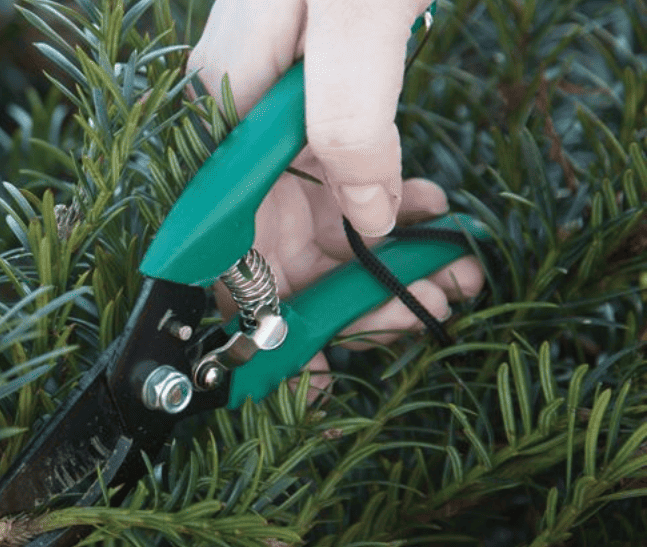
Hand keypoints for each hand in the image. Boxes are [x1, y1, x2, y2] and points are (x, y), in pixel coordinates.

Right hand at [190, 0, 483, 393]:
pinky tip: (430, 209)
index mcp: (220, 111)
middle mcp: (231, 122)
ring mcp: (270, 114)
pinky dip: (386, 202)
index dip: (267, 321)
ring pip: (315, 215)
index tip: (305, 385)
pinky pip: (339, 175)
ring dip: (383, 251)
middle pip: (277, 241)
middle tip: (433, 308)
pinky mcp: (309, 100)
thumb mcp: (357, 21)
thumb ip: (352, 123)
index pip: (232, 246)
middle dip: (354, 287)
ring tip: (452, 269)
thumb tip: (366, 217)